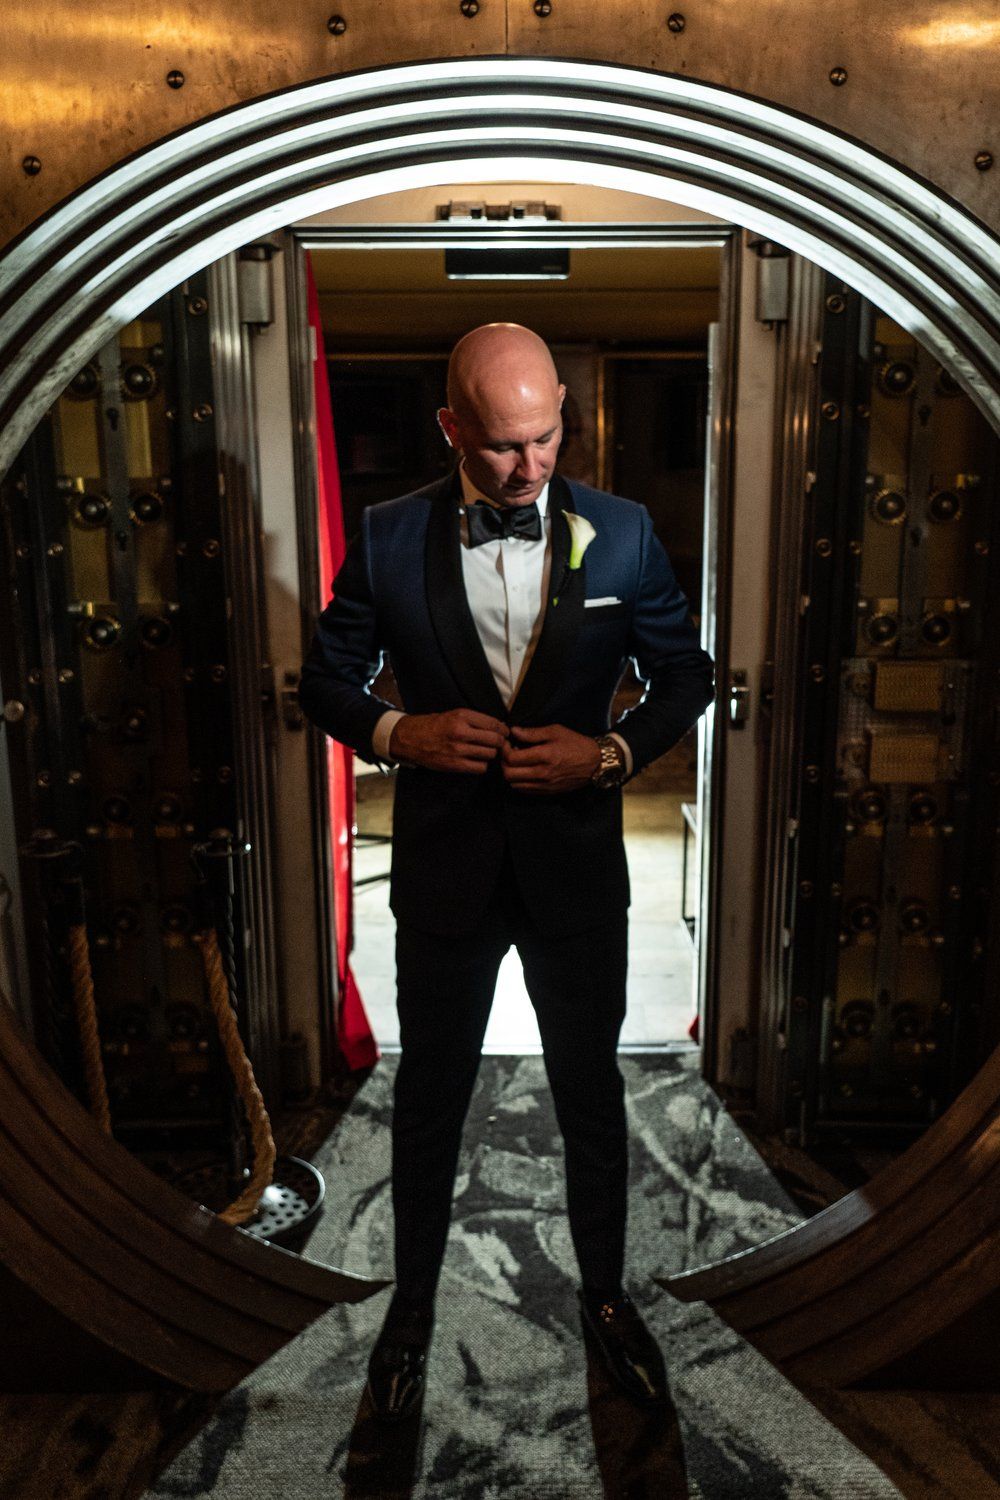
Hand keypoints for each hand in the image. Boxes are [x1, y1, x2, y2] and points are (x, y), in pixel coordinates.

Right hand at [389, 709, 508, 773]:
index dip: (504, 730)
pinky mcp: (454, 764)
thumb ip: (475, 720)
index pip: (494, 724)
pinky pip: (480, 767)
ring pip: (490, 754)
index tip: (505, 733)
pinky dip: (482, 765)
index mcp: (462, 716)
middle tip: (500, 744)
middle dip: (501, 743)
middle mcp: (461, 732)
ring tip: (486, 752)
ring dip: (491, 754)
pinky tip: (477, 761)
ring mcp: (458, 749)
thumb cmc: (434, 725)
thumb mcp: (454, 714)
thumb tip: (499, 727)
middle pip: (495, 740)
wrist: (410, 738)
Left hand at [501, 723, 601, 794]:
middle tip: (508, 752)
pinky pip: (524, 790)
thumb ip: (532, 733)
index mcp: (544, 756)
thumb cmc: (576, 743)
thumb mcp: (555, 731)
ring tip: (517, 762)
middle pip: (508, 774)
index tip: (507, 743)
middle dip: (503, 762)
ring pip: (514, 784)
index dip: (504, 749)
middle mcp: (542, 773)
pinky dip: (519, 781)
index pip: (511, 758)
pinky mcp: (548, 792)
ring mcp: (545, 785)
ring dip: (510, 773)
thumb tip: (514, 731)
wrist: (595, 762)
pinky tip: (525, 771)